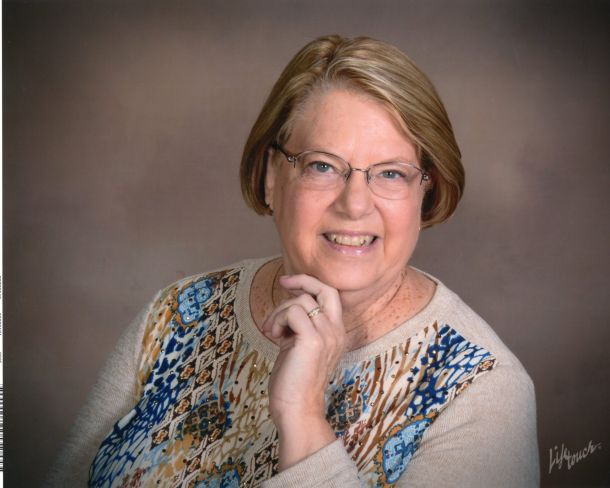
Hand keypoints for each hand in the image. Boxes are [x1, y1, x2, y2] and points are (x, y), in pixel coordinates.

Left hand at [261, 274, 345, 468]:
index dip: (310, 284)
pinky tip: (273, 335)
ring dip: (279, 311)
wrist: (297, 409)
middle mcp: (337, 331)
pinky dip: (278, 319)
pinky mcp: (313, 340)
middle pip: (326, 289)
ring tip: (272, 331)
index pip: (331, 295)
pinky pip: (293, 311)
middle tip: (282, 283)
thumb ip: (300, 326)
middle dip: (302, 280)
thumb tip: (287, 305)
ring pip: (301, 301)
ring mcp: (327, 335)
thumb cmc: (294, 381)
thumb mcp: (300, 346)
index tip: (289, 284)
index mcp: (337, 333)